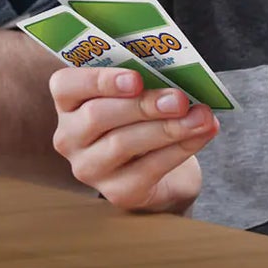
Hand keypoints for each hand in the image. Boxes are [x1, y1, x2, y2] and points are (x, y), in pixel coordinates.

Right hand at [50, 65, 217, 212]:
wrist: (162, 168)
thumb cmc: (145, 118)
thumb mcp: (141, 93)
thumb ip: (148, 80)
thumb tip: (178, 75)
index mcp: (70, 102)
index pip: (66, 86)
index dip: (99, 80)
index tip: (136, 79)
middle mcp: (70, 137)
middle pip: (98, 116)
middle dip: (143, 105)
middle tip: (179, 100)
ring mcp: (90, 168)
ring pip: (123, 143)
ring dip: (167, 128)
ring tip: (200, 117)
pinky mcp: (118, 193)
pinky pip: (148, 168)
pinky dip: (180, 149)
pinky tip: (201, 133)